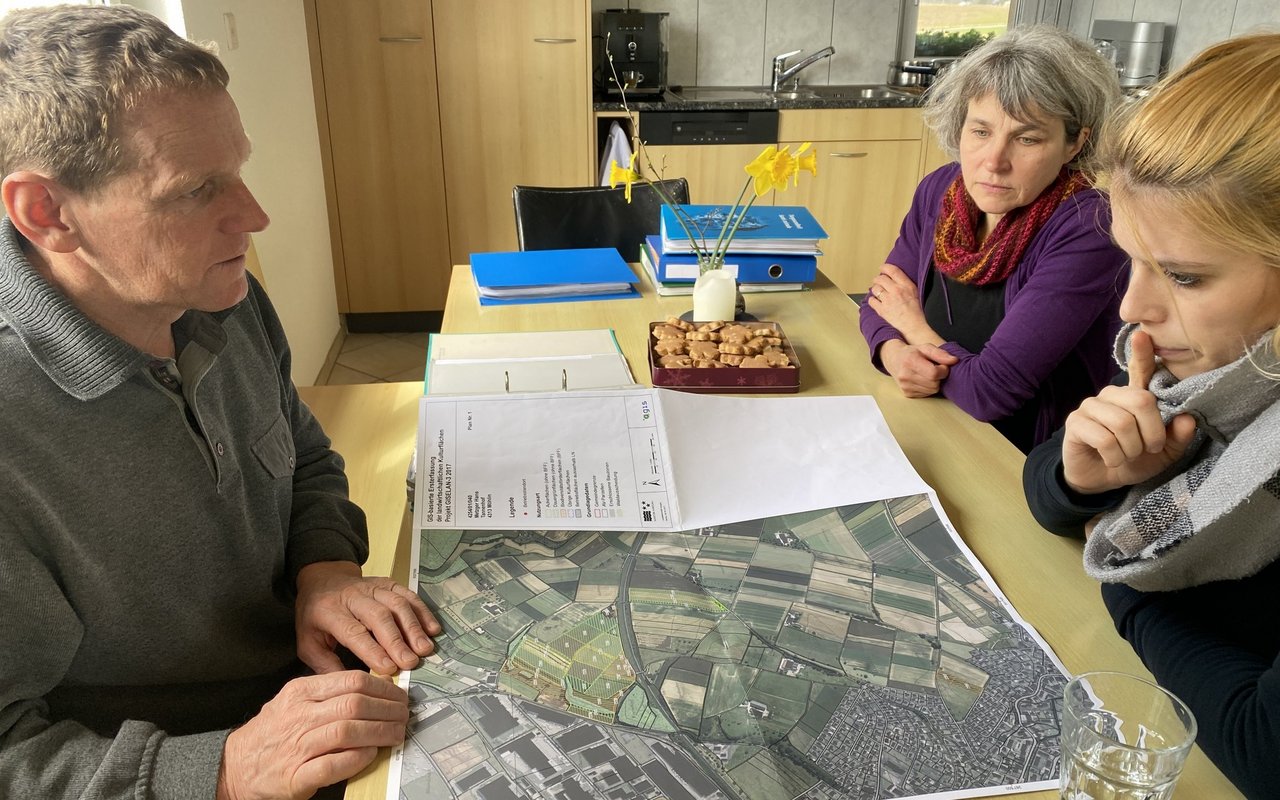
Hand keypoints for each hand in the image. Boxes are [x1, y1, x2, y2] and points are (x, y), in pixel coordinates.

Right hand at [217, 671, 409, 799]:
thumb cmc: (274, 731)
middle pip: (355, 704)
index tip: (399, 696)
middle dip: (388, 710)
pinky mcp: (296, 776)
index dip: (383, 688)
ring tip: (396, 735)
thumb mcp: (296, 701)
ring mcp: (297, 746)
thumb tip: (376, 690)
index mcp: (301, 692)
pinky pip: (334, 764)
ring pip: (348, 731)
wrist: (236, 765)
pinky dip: (358, 758)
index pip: (352, 681)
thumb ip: (329, 693)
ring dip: (380, 733)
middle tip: (404, 716)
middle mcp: (299, 716)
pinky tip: (371, 754)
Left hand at [295, 561, 441, 674]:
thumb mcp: (308, 642)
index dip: (373, 650)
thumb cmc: (315, 616)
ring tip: (424, 649)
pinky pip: (408, 594)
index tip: (389, 669)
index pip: (354, 632)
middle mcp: (353, 596)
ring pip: (396, 604)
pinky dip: (422, 611)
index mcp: (329, 612)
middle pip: (379, 616)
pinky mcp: (387, 583)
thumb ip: (326, 665)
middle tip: (411, 662)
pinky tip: (432, 629)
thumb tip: (351, 687)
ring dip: (413, 627)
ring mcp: (372, 587)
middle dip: (397, 641)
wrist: (322, 580)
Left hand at [867, 265, 931, 342]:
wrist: (913, 326)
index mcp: (906, 285)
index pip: (893, 270)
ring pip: (875, 289)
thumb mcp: (915, 292)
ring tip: (878, 292)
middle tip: (878, 281)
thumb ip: (905, 283)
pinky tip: (876, 301)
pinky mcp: (882, 310)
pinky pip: (871, 301)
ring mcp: (888, 300)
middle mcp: (896, 291)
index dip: (885, 267)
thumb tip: (894, 277)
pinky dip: (872, 300)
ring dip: (875, 289)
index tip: (882, 268)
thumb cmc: (916, 311)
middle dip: (877, 279)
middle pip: (880, 278)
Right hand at [880, 339, 957, 397]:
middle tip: (934, 369)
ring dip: (934, 383)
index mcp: (910, 361)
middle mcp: (905, 376)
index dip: (943, 370)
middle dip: (939, 377)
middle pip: (934, 384)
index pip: (934, 374)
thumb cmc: (912, 353)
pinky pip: (927, 394)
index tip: (941, 365)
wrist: (894, 360)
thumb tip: (954, 360)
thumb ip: (940, 353)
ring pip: (932, 390)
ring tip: (928, 374)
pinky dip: (928, 387)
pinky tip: (923, 379)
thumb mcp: (926, 348)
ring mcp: (905, 386)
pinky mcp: (907, 393)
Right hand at [1062, 331, 1196, 493]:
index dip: (1142, 353)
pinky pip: (1104, 438)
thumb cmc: (1133, 461)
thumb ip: (1177, 437)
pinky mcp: (1076, 423)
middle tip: (1149, 448)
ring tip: (1127, 456)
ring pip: (1122, 423)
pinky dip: (1115, 456)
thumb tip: (1187, 419)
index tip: (1142, 334)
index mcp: (1134, 397)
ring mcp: (1091, 407)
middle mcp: (1111, 395)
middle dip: (1151, 432)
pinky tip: (1112, 459)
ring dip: (1131, 449)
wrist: (1102, 481)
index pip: (1140, 370)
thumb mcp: (1164, 453)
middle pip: (1140, 401)